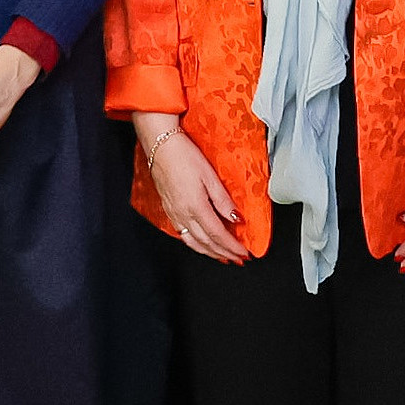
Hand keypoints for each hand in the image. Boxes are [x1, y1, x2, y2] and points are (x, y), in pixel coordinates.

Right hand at [136, 111, 241, 260]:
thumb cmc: (184, 155)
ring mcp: (174, 213)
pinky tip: (201, 243)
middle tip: (238, 259)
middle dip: (224, 253)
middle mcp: (183, 214)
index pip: (218, 235)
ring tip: (222, 256)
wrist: (160, 146)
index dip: (233, 247)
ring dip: (210, 252)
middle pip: (206, 243)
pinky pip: (183, 235)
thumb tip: (237, 219)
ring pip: (193, 242)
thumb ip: (223, 201)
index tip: (245, 253)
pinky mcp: (169, 209)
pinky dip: (195, 244)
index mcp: (195, 206)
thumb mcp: (210, 176)